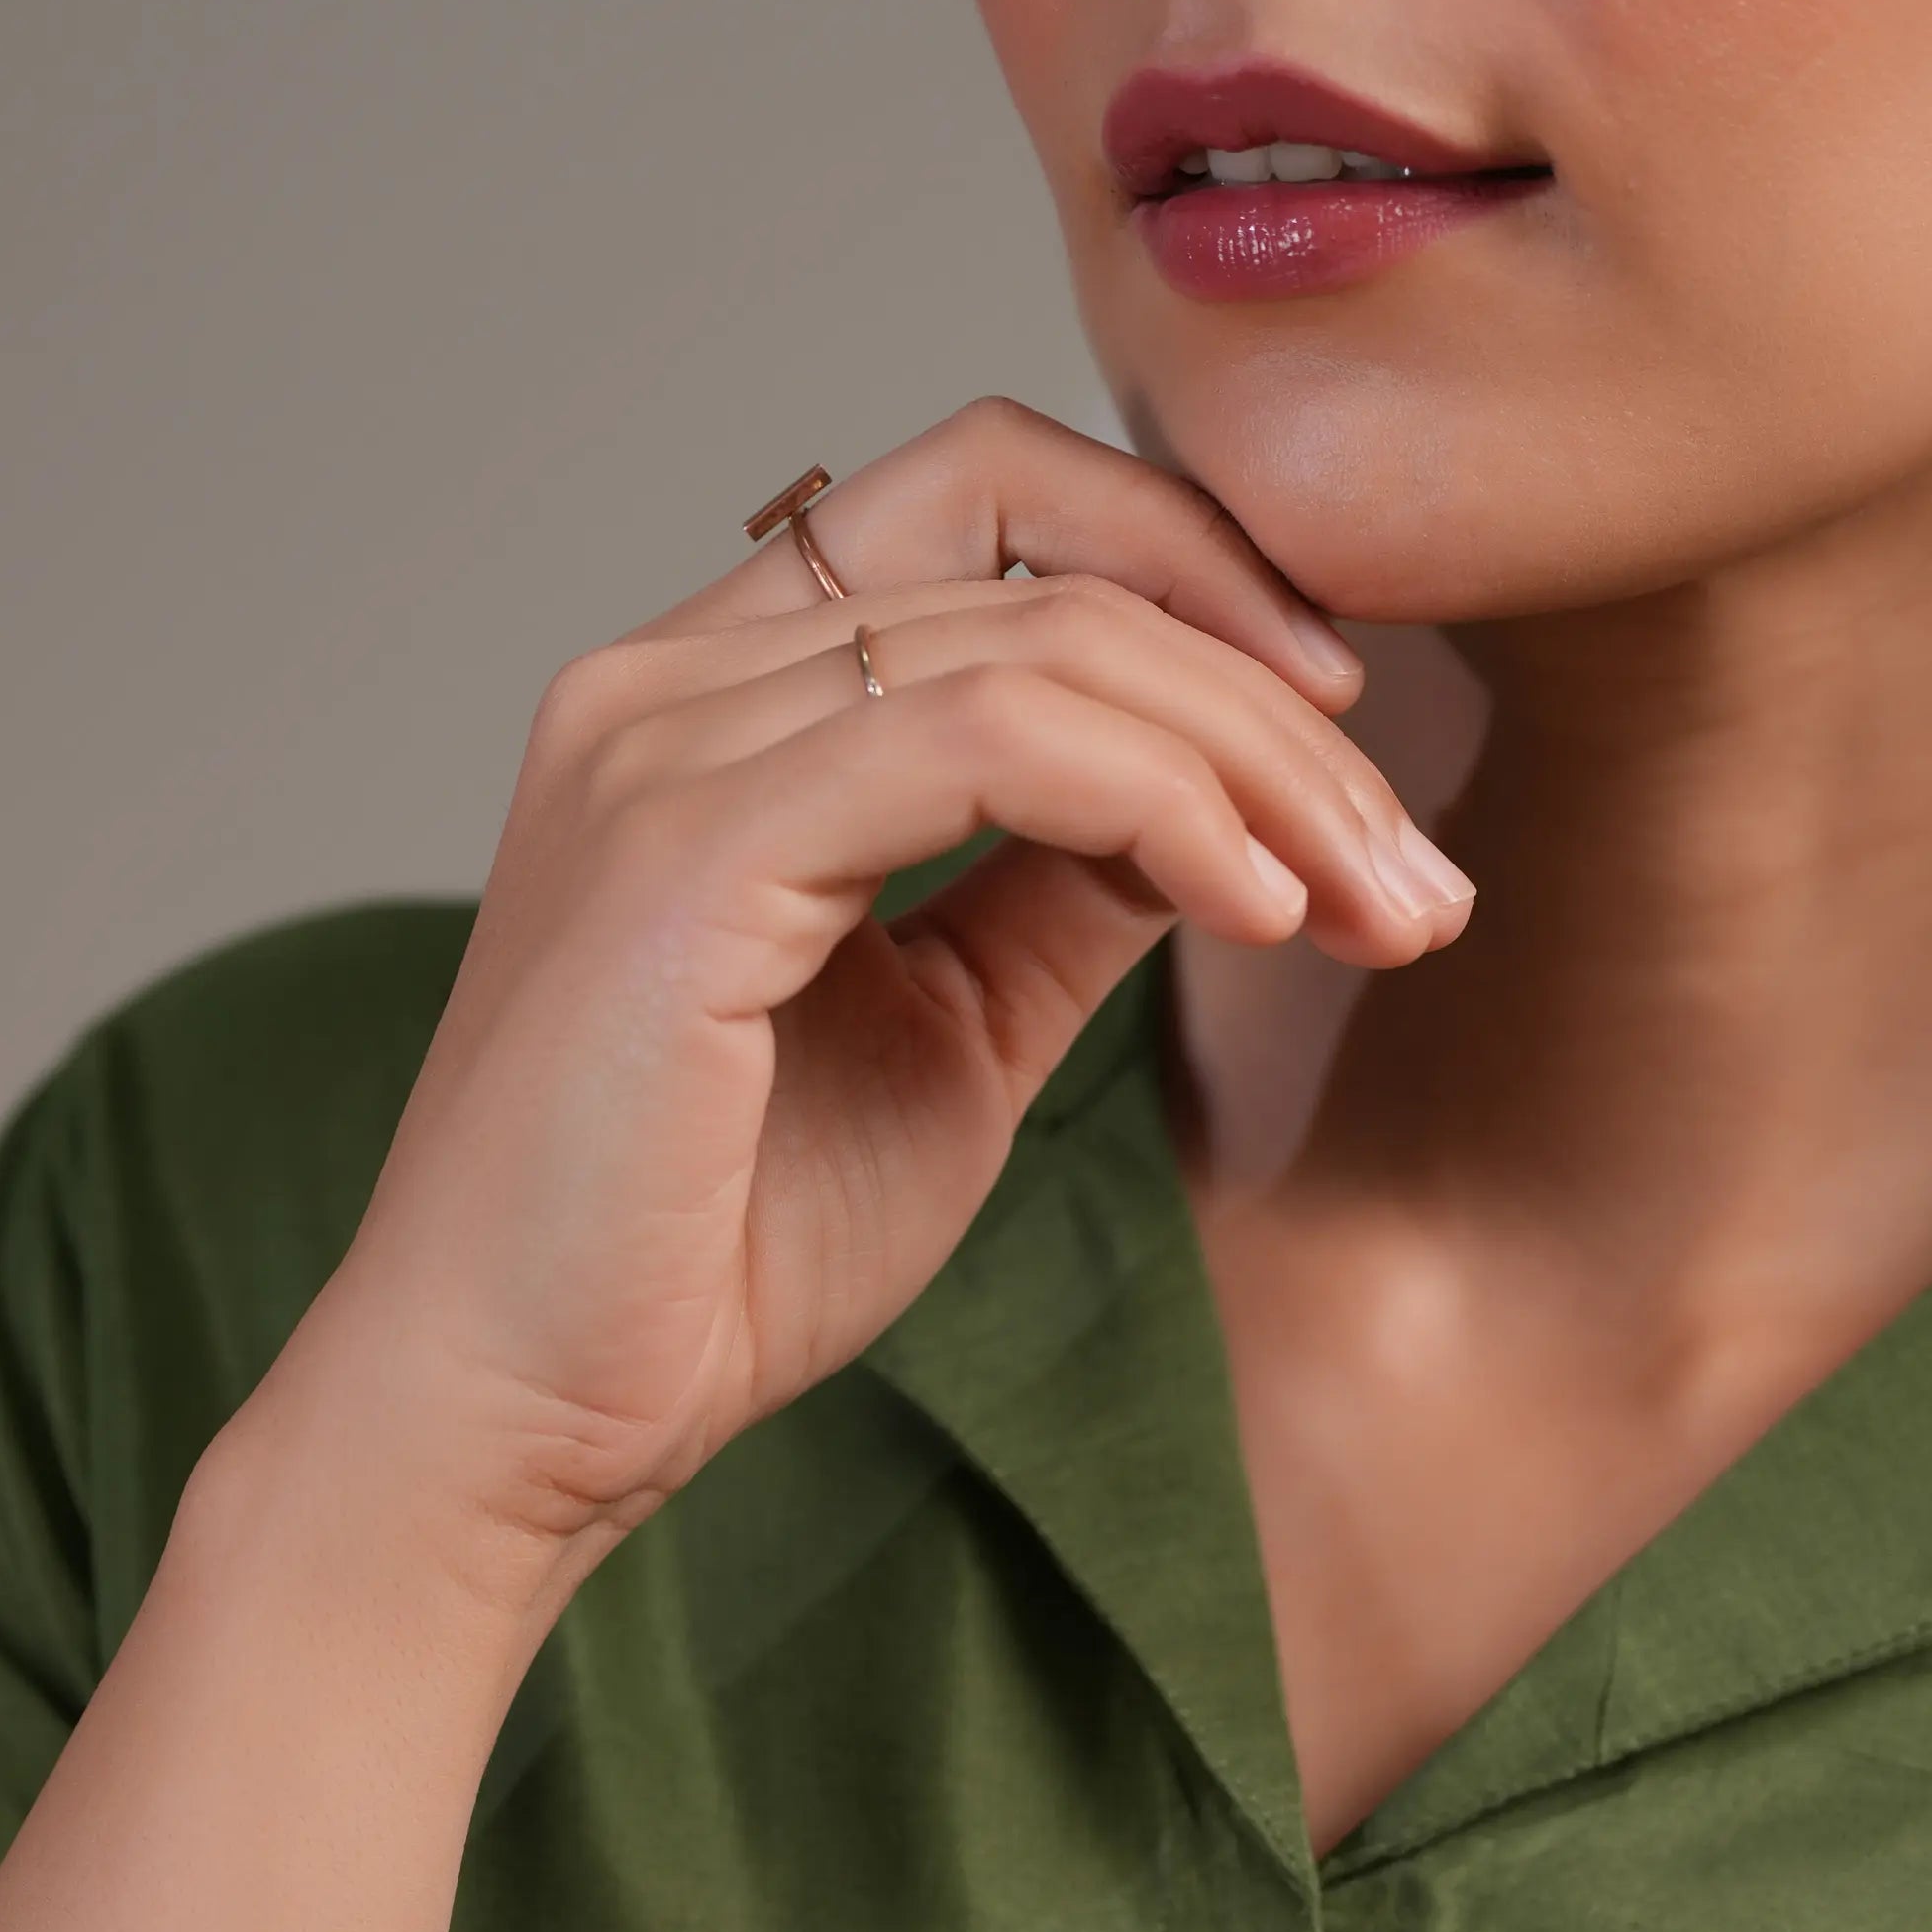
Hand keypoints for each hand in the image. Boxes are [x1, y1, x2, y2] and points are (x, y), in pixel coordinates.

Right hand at [218, 398, 1474, 1633]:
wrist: (519, 1424)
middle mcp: (671, 681)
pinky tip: (1256, 907)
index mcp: (717, 704)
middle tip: (1412, 875)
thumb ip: (1058, 892)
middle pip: (1045, 557)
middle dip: (1275, 703)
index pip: (988, 508)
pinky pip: (982, 736)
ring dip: (1255, 769)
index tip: (1343, 749)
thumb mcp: (947, 1039)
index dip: (1195, 580)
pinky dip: (1158, 804)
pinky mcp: (685, 845)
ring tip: (1374, 908)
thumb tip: (1224, 805)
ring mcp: (665, 744)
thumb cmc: (700, 1264)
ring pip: (1042, 640)